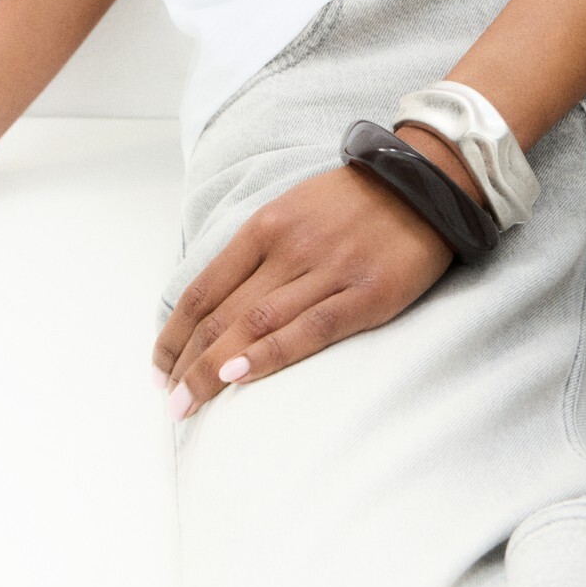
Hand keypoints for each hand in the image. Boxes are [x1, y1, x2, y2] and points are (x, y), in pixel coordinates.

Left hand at [152, 144, 474, 419]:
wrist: (426, 181)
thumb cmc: (356, 201)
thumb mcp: (294, 210)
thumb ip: (257, 253)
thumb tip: (215, 305)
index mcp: (267, 226)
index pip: (203, 290)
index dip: (174, 335)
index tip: (159, 369)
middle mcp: (290, 247)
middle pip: (222, 314)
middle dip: (186, 363)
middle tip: (170, 402)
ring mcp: (328, 271)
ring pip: (255, 325)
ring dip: (213, 370)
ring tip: (189, 405)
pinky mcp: (367, 295)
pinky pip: (310, 330)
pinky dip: (270, 355)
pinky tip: (240, 377)